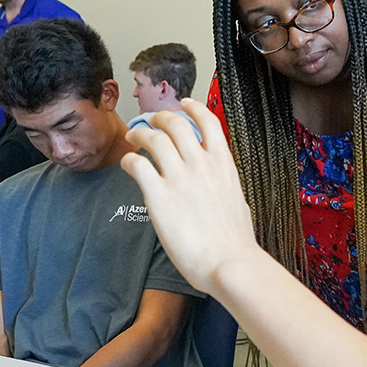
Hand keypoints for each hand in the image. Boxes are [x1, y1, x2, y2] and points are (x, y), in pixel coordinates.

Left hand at [120, 100, 258, 295]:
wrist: (229, 263)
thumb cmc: (237, 242)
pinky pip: (138, 165)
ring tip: (132, 137)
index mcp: (224, 163)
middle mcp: (201, 164)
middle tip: (150, 121)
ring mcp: (180, 178)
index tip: (183, 103)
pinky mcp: (159, 196)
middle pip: (175, 124)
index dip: (193, 108)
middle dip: (159, 117)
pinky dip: (130, 160)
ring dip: (140, 133)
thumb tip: (220, 188)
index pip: (208, 122)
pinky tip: (128, 165)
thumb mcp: (238, 201)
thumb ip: (225, 186)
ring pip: (154, 138)